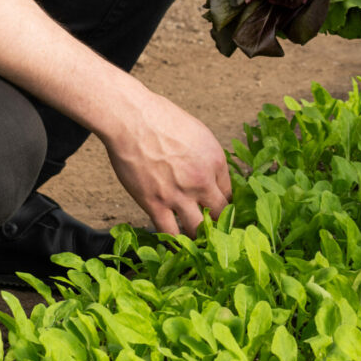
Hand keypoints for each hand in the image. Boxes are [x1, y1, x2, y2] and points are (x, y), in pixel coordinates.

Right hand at [99, 81, 231, 236]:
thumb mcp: (196, 132)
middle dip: (218, 225)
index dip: (223, 204)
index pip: (229, 194)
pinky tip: (174, 243)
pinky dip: (174, 241)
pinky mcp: (155, 204)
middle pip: (220, 215)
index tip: (215, 209)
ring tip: (194, 241)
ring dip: (198, 237)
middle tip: (211, 231)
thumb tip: (208, 174)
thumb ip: (206, 157)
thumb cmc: (159, 118)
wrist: (130, 119)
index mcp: (215, 160)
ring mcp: (179, 195)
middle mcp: (202, 180)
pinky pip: (170, 233)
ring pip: (198, 230)